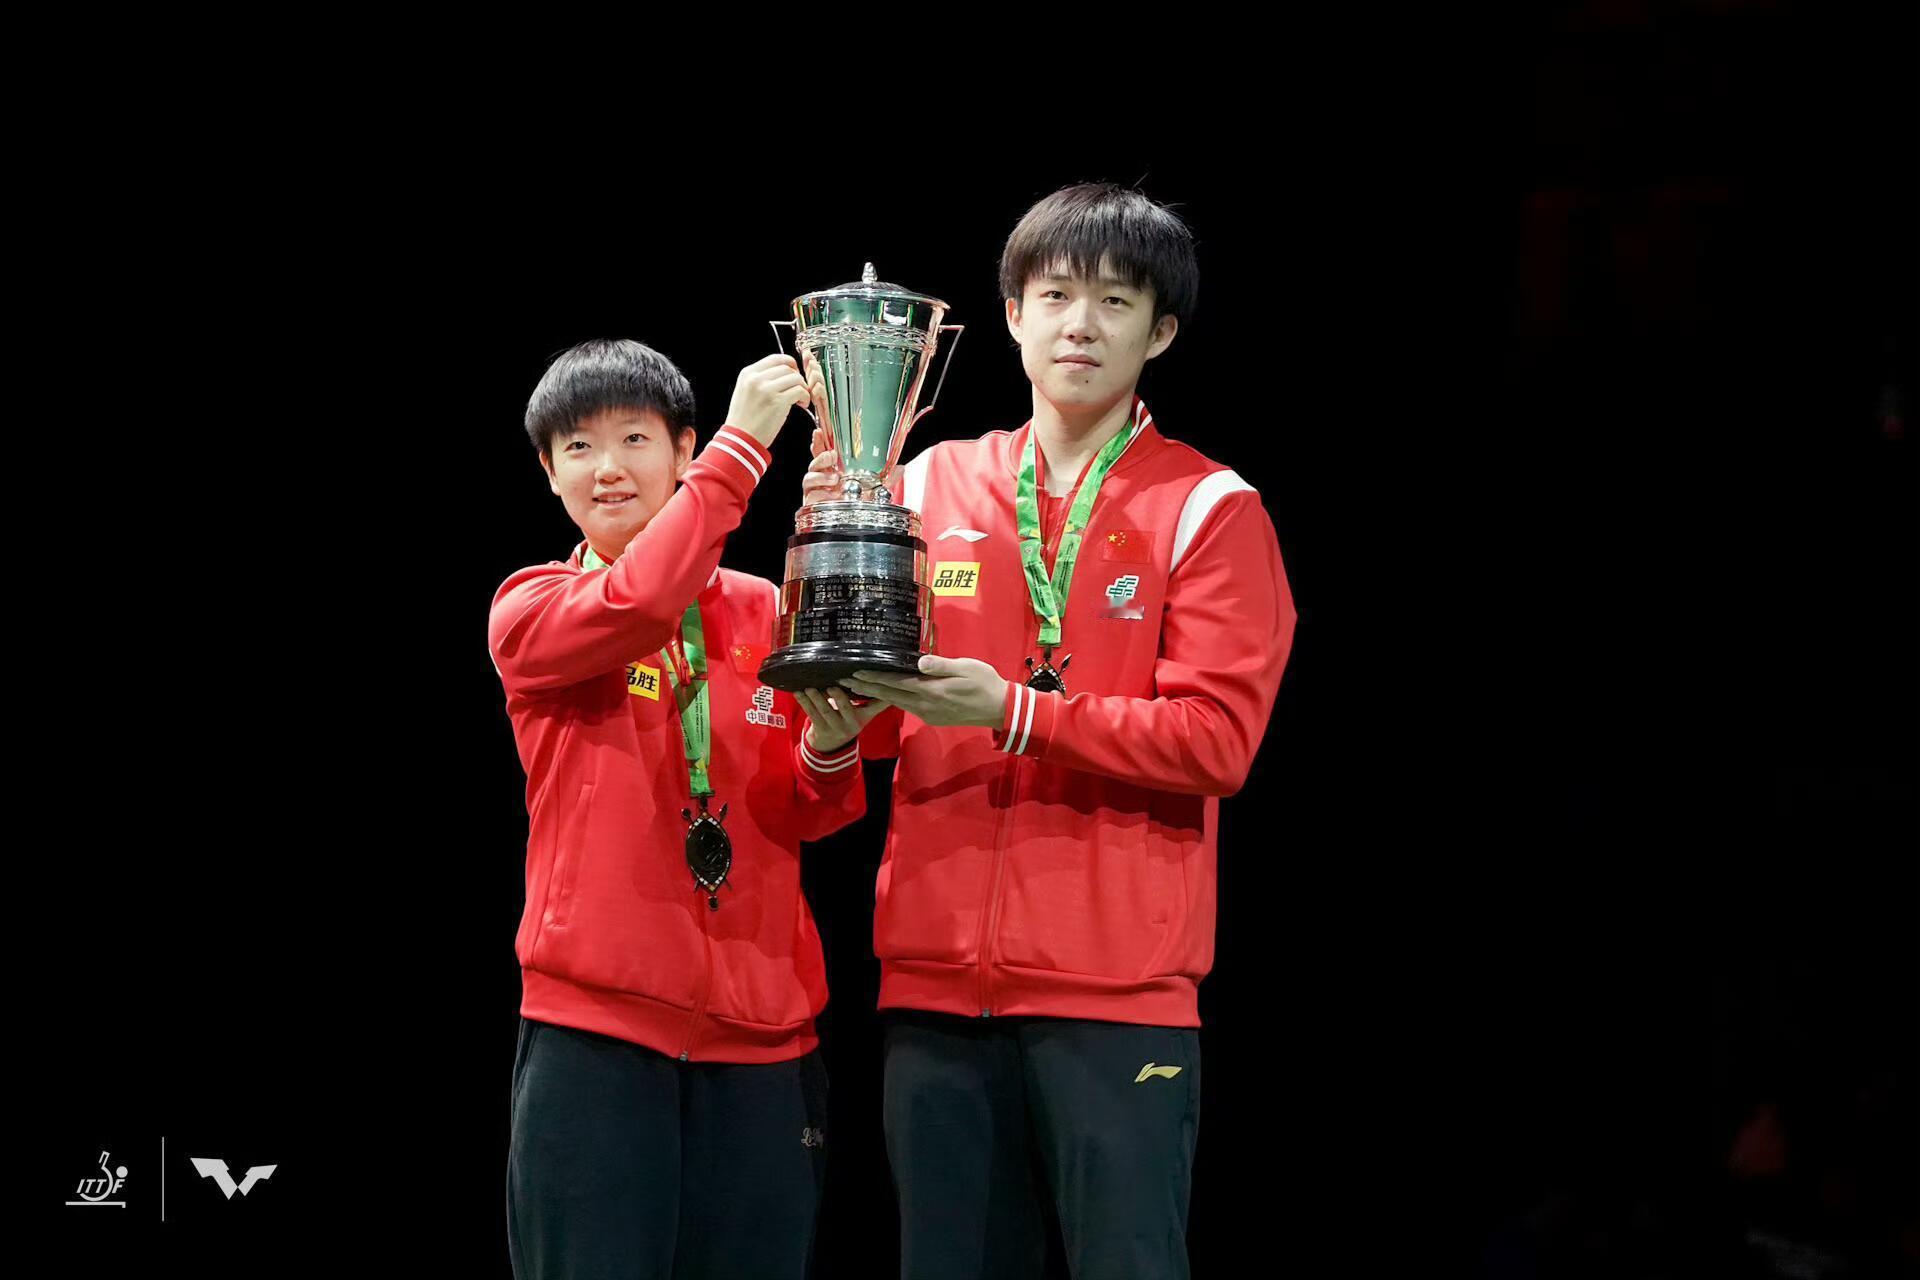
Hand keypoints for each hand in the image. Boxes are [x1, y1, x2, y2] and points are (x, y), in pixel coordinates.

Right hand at [726, 354, 811, 448]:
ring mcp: (767, 389)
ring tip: (800, 399)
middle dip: (797, 378)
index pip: (775, 358)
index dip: (789, 364)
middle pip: (787, 367)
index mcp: (748, 374)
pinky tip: (802, 404)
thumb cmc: (745, 420)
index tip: (794, 374)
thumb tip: (783, 373)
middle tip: (799, 390)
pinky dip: (805, 397)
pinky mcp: (777, 402)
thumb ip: (760, 380)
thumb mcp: (745, 391)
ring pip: (796, 378)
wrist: (740, 439)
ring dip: (803, 388)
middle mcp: (756, 378)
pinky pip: (799, 391)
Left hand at [796, 686, 891, 753]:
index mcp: (864, 716)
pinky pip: (811, 714)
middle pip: (846, 708)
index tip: (870, 683)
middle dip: (839, 698)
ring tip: (810, 689)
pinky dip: (804, 703)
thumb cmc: (848, 719)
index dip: (875, 696)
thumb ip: (871, 699)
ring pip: (826, 711)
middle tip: (832, 687)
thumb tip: (880, 677)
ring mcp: (835, 728)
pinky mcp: (821, 729)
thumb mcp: (863, 713)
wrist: (831, 744)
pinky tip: (798, 693)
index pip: (875, 705)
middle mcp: (852, 723)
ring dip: (817, 699)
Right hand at [800, 423, 902, 504]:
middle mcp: (822, 480)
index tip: (818, 432)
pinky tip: (830, 494)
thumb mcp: (874, 488)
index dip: (818, 442)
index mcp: (833, 471)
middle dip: (821, 457)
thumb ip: (886, 478)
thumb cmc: (857, 504)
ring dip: (820, 476)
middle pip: (814, 463)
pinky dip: (820, 493)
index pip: (822, 453)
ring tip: (834, 478)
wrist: (852, 525)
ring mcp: (816, 491)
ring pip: (809, 478)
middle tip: (832, 455)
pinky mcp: (813, 504)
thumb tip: (900, 468)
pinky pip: (811, 495)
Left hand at [843, 655, 1007, 728]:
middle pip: (890, 696)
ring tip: (858, 689)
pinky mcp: (932, 717)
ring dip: (876, 695)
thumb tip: (919, 662)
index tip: (854, 674)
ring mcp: (928, 714)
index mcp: (931, 691)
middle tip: (843, 682)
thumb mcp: (966, 668)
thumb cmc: (985, 683)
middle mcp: (925, 706)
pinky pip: (906, 707)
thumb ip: (941, 665)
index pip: (895, 684)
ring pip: (896, 703)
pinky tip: (885, 695)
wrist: (999, 708)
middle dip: (867, 688)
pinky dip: (891, 700)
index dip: (874, 679)